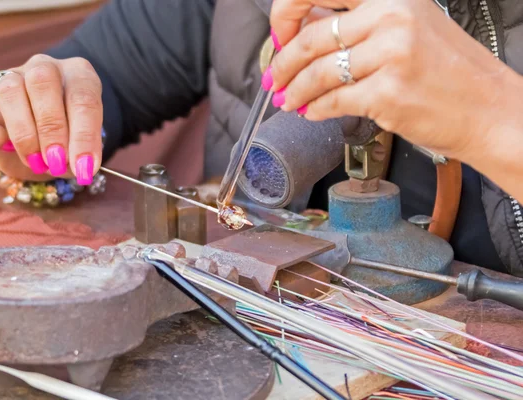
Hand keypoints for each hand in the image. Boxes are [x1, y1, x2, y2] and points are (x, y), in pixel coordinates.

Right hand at [0, 55, 102, 184]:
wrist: (42, 148)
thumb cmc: (70, 142)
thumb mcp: (83, 146)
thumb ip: (82, 153)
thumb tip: (81, 167)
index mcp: (78, 75)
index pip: (83, 97)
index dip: (85, 135)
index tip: (84, 168)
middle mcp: (45, 69)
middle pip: (43, 81)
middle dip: (52, 129)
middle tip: (56, 163)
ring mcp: (10, 79)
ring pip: (10, 89)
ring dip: (24, 132)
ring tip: (36, 162)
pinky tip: (1, 146)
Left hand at [267, 0, 516, 160]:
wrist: (487, 109)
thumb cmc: (448, 71)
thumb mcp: (408, 27)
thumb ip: (357, 25)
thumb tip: (303, 32)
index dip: (286, 14)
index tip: (279, 36)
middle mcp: (391, 17)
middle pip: (312, 38)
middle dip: (283, 63)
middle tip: (274, 79)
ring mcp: (390, 56)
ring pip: (318, 73)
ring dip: (295, 91)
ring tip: (288, 100)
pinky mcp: (387, 93)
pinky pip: (333, 101)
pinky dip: (315, 109)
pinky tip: (312, 112)